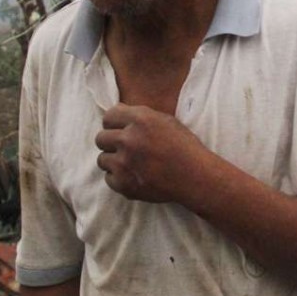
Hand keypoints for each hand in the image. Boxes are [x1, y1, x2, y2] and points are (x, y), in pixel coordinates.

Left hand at [94, 104, 208, 202]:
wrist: (196, 177)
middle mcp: (128, 139)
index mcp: (140, 119)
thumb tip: (117, 111)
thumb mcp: (166, 121)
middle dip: (111, 143)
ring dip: (114, 161)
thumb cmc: (184, 147)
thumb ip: (139, 116)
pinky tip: (134, 176)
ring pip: (102, 160)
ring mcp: (124, 163)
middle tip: (125, 149)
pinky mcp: (124, 184)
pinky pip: (109, 179)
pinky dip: (119, 178)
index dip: (114, 124)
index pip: (108, 117)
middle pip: (100, 138)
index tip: (120, 130)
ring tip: (131, 164)